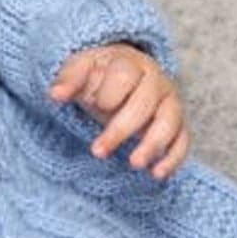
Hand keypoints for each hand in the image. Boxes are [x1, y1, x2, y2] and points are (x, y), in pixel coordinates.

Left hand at [48, 43, 190, 179]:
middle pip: (145, 104)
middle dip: (121, 130)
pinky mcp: (179, 124)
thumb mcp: (80, 70)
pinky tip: (156, 174)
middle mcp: (156, 80)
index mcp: (130, 62)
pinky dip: (173, 158)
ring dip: (152, 146)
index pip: (125, 76)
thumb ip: (68, 80)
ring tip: (133, 165)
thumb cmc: (97, 74)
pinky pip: (183, 141)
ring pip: (169, 123)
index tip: (95, 105)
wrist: (121, 73)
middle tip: (97, 152)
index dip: (110, 93)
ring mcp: (170, 102)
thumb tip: (54, 95)